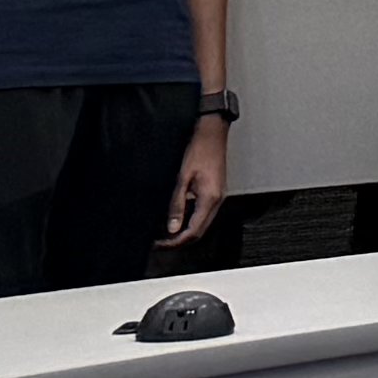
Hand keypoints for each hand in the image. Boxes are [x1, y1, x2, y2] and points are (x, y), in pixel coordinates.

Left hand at [162, 119, 226, 248]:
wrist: (212, 133)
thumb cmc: (199, 150)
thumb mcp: (182, 179)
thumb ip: (177, 205)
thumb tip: (172, 227)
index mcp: (210, 199)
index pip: (193, 231)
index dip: (175, 242)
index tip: (159, 244)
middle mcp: (217, 200)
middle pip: (199, 231)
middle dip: (179, 240)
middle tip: (160, 243)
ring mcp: (218, 196)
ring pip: (202, 224)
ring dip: (184, 231)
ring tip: (164, 232)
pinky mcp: (215, 191)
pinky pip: (203, 214)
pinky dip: (190, 221)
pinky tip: (177, 218)